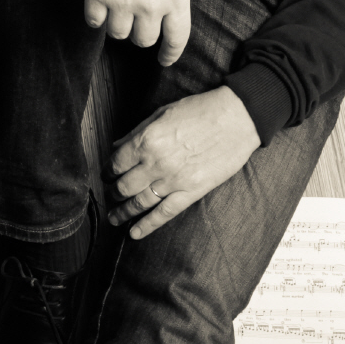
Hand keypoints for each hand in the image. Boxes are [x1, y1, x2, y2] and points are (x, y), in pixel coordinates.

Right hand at [81, 0, 190, 62]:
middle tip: (134, 16)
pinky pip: (94, 21)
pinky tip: (97, 2)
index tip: (164, 59)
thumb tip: (171, 0)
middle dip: (140, 32)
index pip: (177, 37)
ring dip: (116, 23)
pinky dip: (95, 15)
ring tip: (115, 5)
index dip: (170, 53)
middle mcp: (151, 4)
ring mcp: (123, 1)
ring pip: (118, 34)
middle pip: (144, 40)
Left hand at [106, 88, 258, 238]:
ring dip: (123, 212)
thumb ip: (137, 132)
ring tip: (114, 218)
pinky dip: (147, 226)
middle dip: (113, 193)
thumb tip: (116, 146)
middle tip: (110, 195)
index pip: (115, 163)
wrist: (238, 118)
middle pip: (124, 186)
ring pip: (139, 203)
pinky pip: (164, 214)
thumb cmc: (201, 110)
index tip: (106, 175)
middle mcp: (156, 162)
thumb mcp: (162, 113)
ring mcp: (174, 180)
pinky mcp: (192, 191)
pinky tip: (134, 233)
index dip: (106, 171)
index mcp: (147, 140)